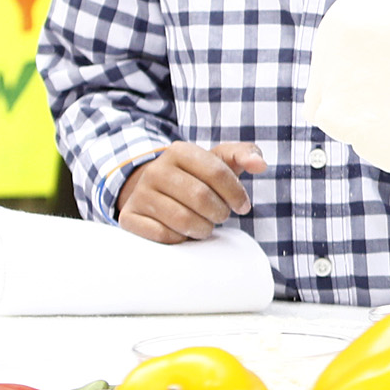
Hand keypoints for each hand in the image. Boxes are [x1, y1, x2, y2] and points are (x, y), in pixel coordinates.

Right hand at [117, 142, 267, 242]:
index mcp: (179, 151)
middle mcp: (155, 170)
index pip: (217, 172)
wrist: (157, 190)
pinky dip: (180, 239)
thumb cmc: (198, 176)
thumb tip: (259, 165)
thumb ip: (245, 155)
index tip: (242, 206)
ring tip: (206, 225)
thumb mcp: (221, 160)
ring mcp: (139, 194)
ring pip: (182, 219)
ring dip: (203, 228)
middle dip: (220, 212)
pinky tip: (184, 232)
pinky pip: (163, 236)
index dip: (236, 193)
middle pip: (200, 197)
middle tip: (222, 216)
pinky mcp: (129, 217)